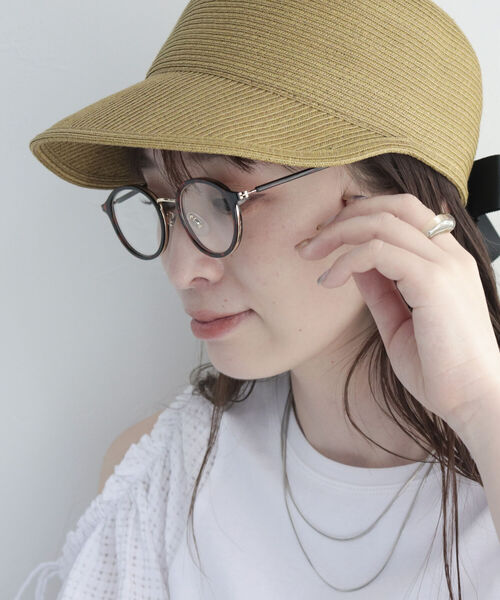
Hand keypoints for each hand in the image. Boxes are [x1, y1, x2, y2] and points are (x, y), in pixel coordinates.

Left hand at [296, 193, 499, 434]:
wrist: (472, 401)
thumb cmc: (439, 368)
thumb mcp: (398, 320)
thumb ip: (380, 287)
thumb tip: (354, 263)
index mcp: (446, 261)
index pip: (404, 213)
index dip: (362, 215)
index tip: (327, 238)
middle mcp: (449, 255)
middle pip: (393, 205)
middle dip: (346, 216)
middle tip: (312, 241)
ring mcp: (444, 265)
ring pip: (382, 222)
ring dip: (338, 234)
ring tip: (311, 256)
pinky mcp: (433, 281)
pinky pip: (378, 251)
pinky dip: (347, 261)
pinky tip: (330, 281)